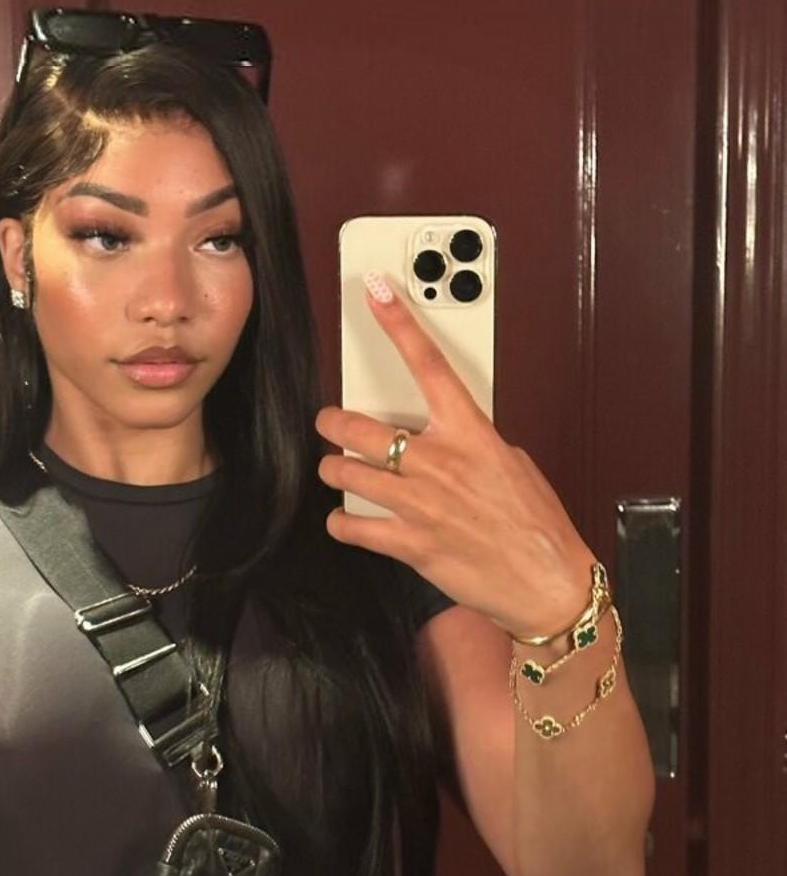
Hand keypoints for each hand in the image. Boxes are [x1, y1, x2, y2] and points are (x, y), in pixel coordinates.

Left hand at [316, 273, 595, 639]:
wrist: (546, 581)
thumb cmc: (537, 525)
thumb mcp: (511, 464)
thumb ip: (471, 444)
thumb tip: (444, 441)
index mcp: (471, 432)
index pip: (428, 365)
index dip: (398, 324)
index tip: (376, 294)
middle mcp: (439, 462)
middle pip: (360, 427)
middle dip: (333, 423)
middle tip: (329, 424)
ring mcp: (420, 504)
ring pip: (346, 474)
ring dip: (333, 472)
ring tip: (334, 472)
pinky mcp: (409, 544)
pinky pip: (353, 527)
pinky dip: (341, 523)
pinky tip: (345, 521)